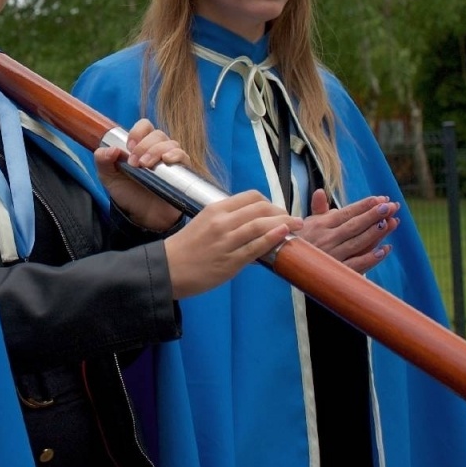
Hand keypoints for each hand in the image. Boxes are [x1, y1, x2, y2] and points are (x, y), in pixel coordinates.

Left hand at [94, 118, 192, 231]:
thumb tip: (111, 149)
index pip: (144, 126)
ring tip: (146, 166)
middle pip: (157, 134)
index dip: (137, 132)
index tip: (128, 147)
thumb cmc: (127, 193)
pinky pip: (183, 156)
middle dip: (144, 146)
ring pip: (170, 143)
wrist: (142, 216)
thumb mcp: (108, 177)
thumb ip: (102, 160)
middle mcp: (158, 149)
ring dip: (156, 151)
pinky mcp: (181, 171)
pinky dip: (175, 155)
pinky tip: (166, 161)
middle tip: (135, 163)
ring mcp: (170, 159)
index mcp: (141, 145)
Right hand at [163, 191, 298, 298]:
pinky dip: (272, 238)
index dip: (269, 202)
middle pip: (260, 208)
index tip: (276, 210)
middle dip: (281, 211)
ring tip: (297, 225)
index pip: (251, 197)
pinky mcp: (230, 261)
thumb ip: (226, 222)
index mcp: (215, 209)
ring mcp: (227, 241)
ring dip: (284, 223)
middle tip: (291, 219)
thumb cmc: (185, 248)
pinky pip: (256, 247)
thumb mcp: (203, 224)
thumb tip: (251, 226)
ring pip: (261, 225)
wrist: (167, 269)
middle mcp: (222, 222)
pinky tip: (283, 234)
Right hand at [294, 190, 398, 273]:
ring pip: (358, 243)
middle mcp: (326, 238)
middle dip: (374, 215)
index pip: (347, 213)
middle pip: (354, 225)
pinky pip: (357, 264)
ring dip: (376, 233)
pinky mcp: (336, 272)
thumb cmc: (300, 240)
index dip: (364, 205)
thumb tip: (320, 191)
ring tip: (392, 222)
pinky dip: (371, 258)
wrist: (285, 262)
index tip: (381, 199)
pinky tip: (385, 249)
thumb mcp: (306, 222)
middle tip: (391, 206)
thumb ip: (318, 208)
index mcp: (321, 224)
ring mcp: (332, 255)